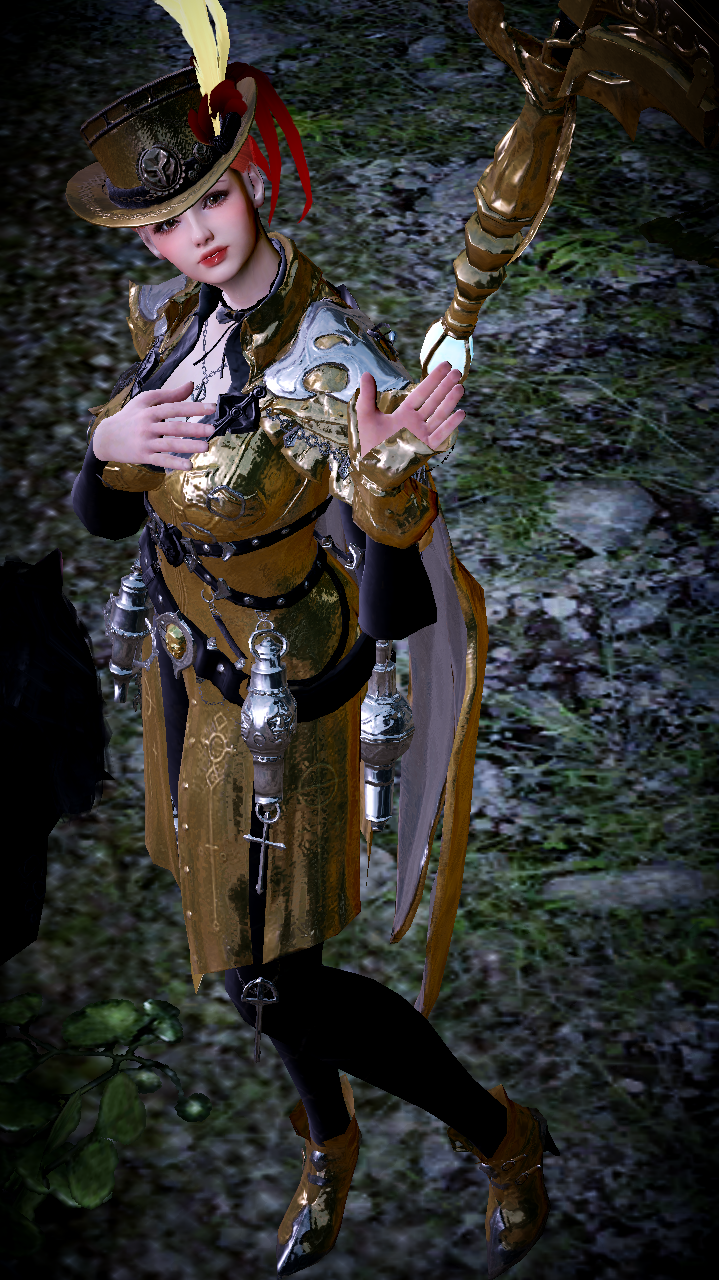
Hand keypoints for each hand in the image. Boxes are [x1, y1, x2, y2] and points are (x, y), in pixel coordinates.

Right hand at [91, 381, 216, 471]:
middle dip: (194, 428)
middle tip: (212, 429)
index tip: (212, 407)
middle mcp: (148, 426)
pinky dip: (174, 463)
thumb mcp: (145, 401)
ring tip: (205, 447)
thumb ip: (170, 394)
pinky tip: (189, 466)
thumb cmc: (129, 416)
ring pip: (169, 444)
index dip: (194, 407)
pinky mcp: (143, 456)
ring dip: (188, 446)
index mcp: (150, 411)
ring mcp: (145, 442)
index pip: (175, 408)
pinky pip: (161, 460)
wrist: (105, 437)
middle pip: (174, 427)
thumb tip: (192, 385)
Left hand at [356, 362, 464, 458]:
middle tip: (457, 371)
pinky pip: (440, 435)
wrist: (372, 469)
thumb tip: (366, 373)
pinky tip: (460, 413)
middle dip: (446, 386)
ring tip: (460, 387)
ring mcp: (422, 435)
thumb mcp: (367, 417)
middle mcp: (416, 423)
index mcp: (404, 414)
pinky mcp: (426, 447)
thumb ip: (367, 396)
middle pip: (434, 400)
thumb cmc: (370, 445)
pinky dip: (450, 425)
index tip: (445, 366)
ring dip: (450, 401)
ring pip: (440, 415)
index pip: (422, 392)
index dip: (433, 379)